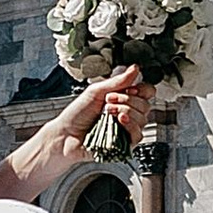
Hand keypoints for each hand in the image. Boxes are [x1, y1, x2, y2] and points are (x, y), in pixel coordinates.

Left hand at [10, 71, 150, 188]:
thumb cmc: (77, 114)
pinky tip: (117, 122)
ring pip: (143, 119)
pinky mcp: (125, 143)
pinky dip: (129, 126)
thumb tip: (134, 69)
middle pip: (145, 104)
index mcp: (122, 99)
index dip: (141, 89)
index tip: (129, 88)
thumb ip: (118, 81)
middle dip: (126, 100)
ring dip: (124, 112)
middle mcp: (127, 113)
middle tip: (108, 101)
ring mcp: (127, 129)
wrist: (66, 134)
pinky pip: (138, 134)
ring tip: (107, 112)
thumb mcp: (96, 91)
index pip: (146, 92)